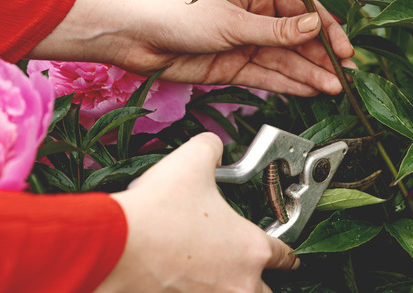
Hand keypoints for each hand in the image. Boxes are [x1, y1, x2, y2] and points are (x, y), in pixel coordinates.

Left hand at [27, 0, 355, 95]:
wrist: (136, 37)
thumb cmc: (179, 13)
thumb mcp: (234, 22)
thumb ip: (277, 31)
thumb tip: (316, 27)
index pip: (304, 12)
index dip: (327, 32)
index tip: (345, 51)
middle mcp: (257, 19)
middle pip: (299, 41)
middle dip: (322, 59)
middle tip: (345, 78)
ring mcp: (247, 45)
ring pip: (286, 62)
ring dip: (310, 75)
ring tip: (334, 89)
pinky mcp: (235, 68)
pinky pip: (268, 77)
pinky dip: (289, 85)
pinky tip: (309, 91)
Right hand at [96, 132, 298, 292]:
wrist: (112, 247)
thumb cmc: (155, 212)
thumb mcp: (192, 161)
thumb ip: (211, 148)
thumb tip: (213, 146)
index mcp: (251, 249)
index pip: (285, 257)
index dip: (287, 253)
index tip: (288, 257)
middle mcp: (238, 284)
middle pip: (265, 292)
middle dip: (257, 282)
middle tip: (246, 271)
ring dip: (228, 289)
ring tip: (213, 278)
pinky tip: (180, 282)